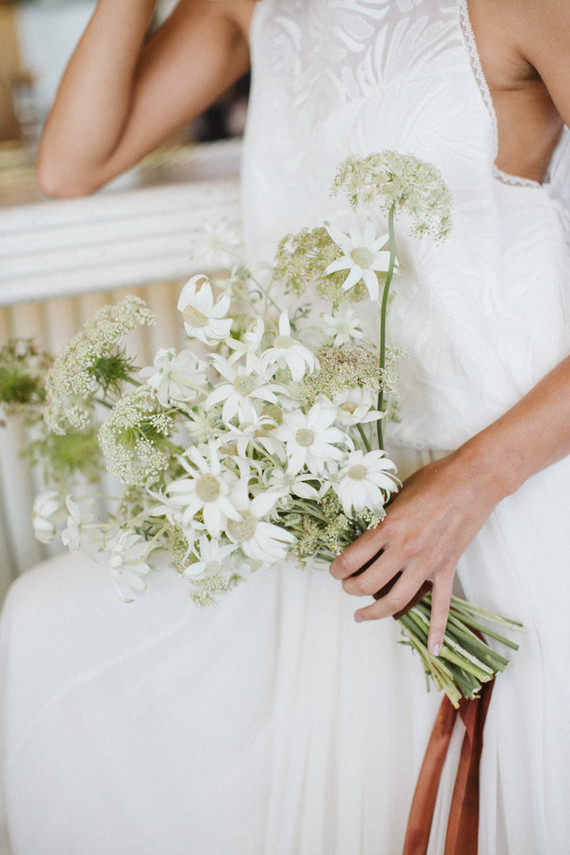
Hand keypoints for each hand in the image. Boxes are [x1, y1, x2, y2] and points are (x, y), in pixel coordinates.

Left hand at [329, 448, 499, 654]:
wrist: (473, 480)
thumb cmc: (435, 479)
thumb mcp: (397, 493)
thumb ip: (381, 516)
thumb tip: (363, 529)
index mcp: (388, 528)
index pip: (350, 560)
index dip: (336, 569)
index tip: (335, 569)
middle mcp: (404, 549)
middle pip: (366, 585)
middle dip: (349, 589)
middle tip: (346, 585)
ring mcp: (426, 563)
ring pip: (395, 602)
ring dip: (374, 613)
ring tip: (361, 615)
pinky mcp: (446, 569)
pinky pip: (441, 606)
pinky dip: (437, 630)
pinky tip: (433, 649)